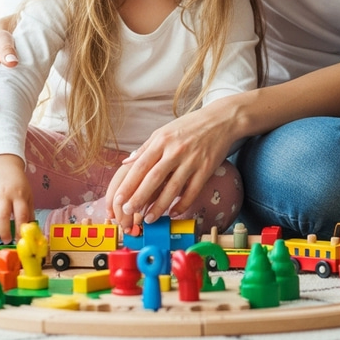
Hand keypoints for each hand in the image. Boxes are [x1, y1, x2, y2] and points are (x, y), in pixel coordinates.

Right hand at [0, 154, 33, 243]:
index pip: (20, 214)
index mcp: (19, 194)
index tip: (18, 239)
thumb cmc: (18, 184)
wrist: (4, 167)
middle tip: (6, 240)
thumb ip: (28, 211)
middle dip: (4, 231)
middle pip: (2, 216)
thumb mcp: (28, 194)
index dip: (19, 228)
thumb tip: (30, 229)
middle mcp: (5, 193)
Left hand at [106, 99, 236, 229]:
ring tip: (148, 219)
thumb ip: (145, 148)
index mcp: (162, 140)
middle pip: (154, 178)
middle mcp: (176, 150)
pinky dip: (182, 204)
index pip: (141, 165)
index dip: (129, 184)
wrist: (220, 120)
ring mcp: (192, 160)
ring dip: (159, 206)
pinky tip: (173, 213)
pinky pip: (192, 191)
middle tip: (128, 212)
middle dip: (139, 197)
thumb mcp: (164, 131)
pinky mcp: (206, 168)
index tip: (118, 199)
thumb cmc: (189, 126)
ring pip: (173, 188)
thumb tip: (126, 163)